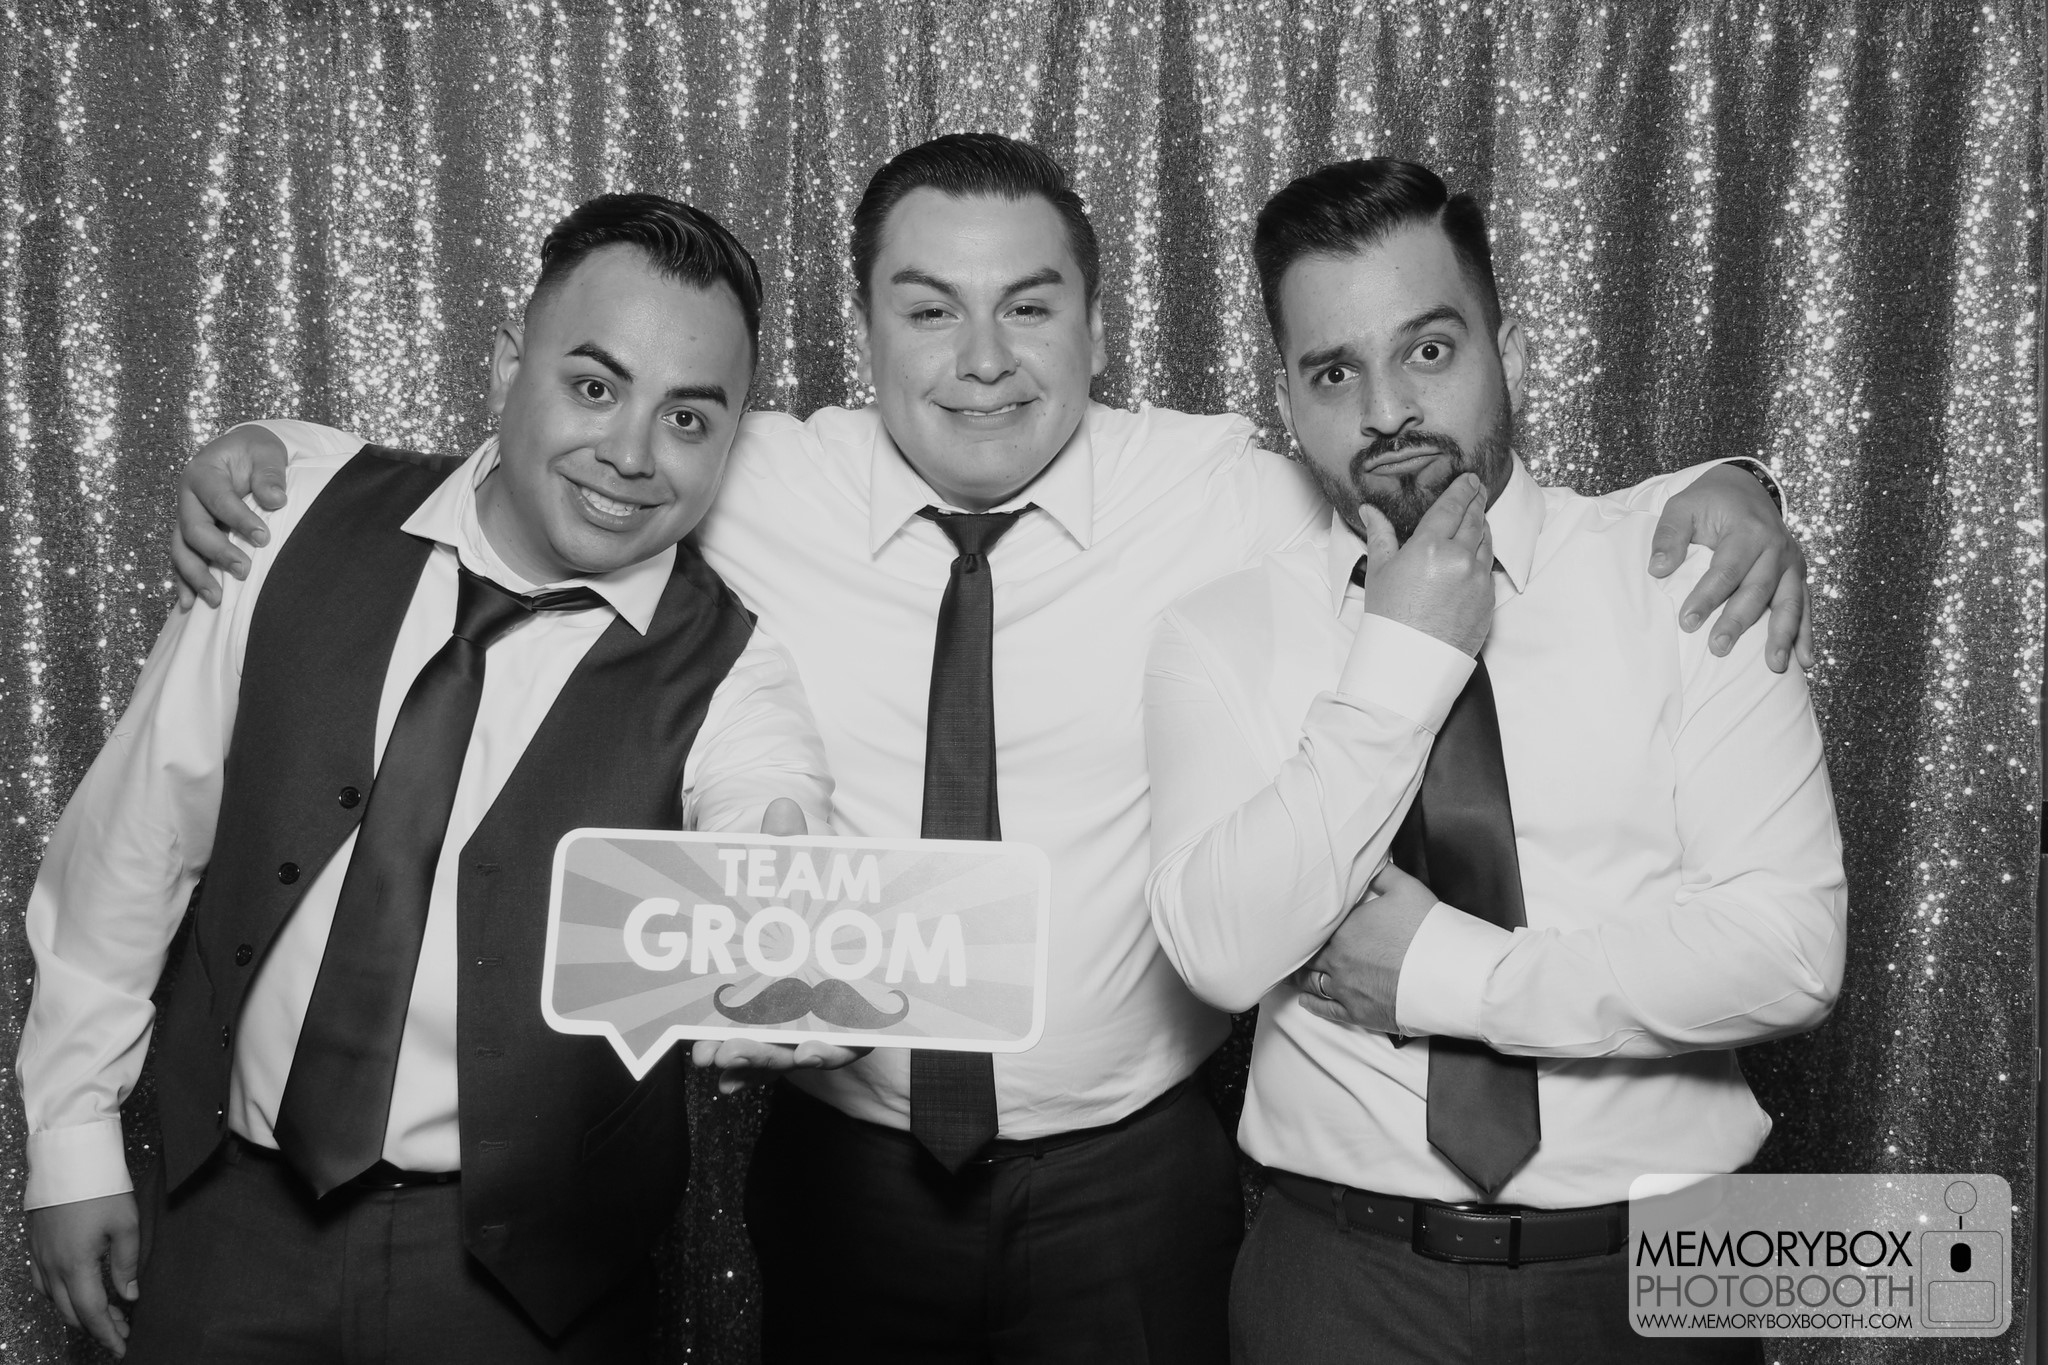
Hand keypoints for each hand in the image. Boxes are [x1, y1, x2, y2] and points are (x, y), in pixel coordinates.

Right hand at [28, 1192, 139, 1356]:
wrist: (69, 1158)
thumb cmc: (103, 1189)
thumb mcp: (127, 1225)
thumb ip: (127, 1264)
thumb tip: (129, 1296)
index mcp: (75, 1266)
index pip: (92, 1313)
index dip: (108, 1334)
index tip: (122, 1348)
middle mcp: (52, 1267)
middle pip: (71, 1312)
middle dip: (97, 1326)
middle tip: (122, 1329)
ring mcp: (39, 1257)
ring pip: (54, 1301)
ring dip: (79, 1313)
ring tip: (106, 1314)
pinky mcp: (35, 1246)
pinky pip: (43, 1284)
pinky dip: (60, 1297)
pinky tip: (76, 1293)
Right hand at [169, 424, 290, 610]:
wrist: (242, 453)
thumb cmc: (255, 452)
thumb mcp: (266, 451)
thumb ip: (269, 473)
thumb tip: (276, 500)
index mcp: (203, 473)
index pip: (216, 498)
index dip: (238, 519)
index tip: (263, 538)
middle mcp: (187, 497)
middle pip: (192, 529)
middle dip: (217, 552)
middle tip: (245, 570)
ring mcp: (185, 518)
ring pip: (181, 549)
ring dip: (195, 575)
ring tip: (215, 599)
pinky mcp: (190, 536)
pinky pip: (182, 560)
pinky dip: (184, 582)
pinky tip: (190, 605)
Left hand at [690, 797, 868, 1094]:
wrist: (792, 922)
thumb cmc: (806, 904)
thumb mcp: (800, 879)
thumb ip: (791, 851)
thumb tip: (781, 804)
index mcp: (852, 986)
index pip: (849, 1025)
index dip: (831, 1043)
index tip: (811, 1051)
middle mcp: (832, 1018)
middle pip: (809, 1051)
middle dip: (772, 1055)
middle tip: (735, 1052)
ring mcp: (800, 1033)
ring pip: (777, 1057)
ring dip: (748, 1061)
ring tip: (712, 1058)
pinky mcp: (771, 1040)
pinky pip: (757, 1062)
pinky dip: (738, 1070)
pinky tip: (716, 1076)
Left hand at [1293, 862, 1439, 1034]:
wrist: (1448, 974)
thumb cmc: (1428, 930)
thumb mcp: (1406, 889)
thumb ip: (1382, 873)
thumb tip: (1370, 862)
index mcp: (1344, 928)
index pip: (1314, 925)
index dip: (1308, 923)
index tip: (1302, 921)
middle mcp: (1337, 958)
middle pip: (1308, 954)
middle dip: (1300, 950)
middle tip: (1291, 946)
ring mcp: (1345, 987)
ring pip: (1311, 981)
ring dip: (1301, 975)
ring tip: (1293, 971)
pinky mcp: (1357, 1012)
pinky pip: (1324, 1009)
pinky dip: (1311, 1003)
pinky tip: (1305, 999)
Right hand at [1356, 473, 1494, 656]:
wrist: (1411, 659)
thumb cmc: (1390, 617)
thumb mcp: (1380, 571)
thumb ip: (1380, 535)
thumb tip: (1369, 511)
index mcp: (1430, 546)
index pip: (1452, 506)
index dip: (1463, 489)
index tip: (1470, 478)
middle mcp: (1459, 558)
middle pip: (1474, 519)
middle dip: (1476, 501)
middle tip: (1477, 489)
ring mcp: (1477, 578)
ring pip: (1486, 541)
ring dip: (1483, 525)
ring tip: (1477, 517)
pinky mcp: (1488, 598)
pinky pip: (1488, 568)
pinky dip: (1482, 555)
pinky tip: (1476, 552)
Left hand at [1649, 464, 1811, 672]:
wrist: (1745, 488)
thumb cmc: (1709, 501)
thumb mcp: (1683, 506)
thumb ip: (1669, 535)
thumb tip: (1658, 569)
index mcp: (1747, 530)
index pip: (1726, 570)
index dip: (1707, 597)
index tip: (1687, 623)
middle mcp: (1775, 547)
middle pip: (1757, 590)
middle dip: (1738, 622)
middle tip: (1718, 648)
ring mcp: (1791, 562)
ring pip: (1789, 602)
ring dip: (1783, 636)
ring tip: (1774, 666)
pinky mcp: (1797, 574)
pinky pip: (1804, 605)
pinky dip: (1806, 634)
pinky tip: (1804, 660)